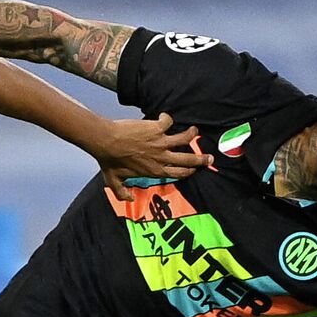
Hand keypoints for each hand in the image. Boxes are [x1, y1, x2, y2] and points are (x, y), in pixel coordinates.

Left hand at [90, 113, 213, 200]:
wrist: (106, 142)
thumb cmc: (109, 162)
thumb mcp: (114, 182)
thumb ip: (122, 193)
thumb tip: (129, 199)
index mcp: (155, 171)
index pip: (178, 174)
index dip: (188, 172)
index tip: (194, 169)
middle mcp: (161, 158)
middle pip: (187, 160)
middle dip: (201, 159)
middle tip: (210, 158)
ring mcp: (160, 142)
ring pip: (183, 138)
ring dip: (191, 135)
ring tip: (195, 131)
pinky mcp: (156, 128)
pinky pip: (168, 122)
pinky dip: (167, 118)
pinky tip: (164, 117)